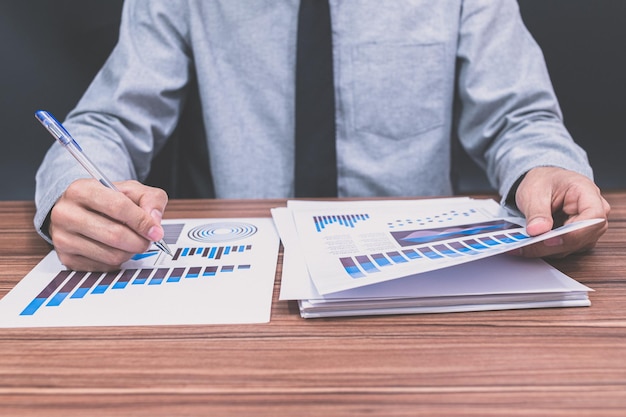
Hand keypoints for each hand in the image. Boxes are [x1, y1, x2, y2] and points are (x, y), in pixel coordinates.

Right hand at [48, 179, 168, 270]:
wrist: (79, 209)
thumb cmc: (107, 199)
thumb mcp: (131, 190)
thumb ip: (151, 199)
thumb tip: (154, 221)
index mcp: (81, 190)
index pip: (118, 207)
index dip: (142, 221)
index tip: (157, 232)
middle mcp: (66, 214)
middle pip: (115, 235)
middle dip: (140, 241)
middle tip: (148, 240)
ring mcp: (63, 238)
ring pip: (112, 255)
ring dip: (131, 252)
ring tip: (132, 242)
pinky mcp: (66, 258)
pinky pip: (105, 267)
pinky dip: (118, 260)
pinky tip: (115, 248)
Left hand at [514, 167, 609, 257]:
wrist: (543, 183)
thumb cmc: (544, 181)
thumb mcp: (534, 191)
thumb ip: (537, 211)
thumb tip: (537, 230)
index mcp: (588, 193)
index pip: (593, 217)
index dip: (573, 232)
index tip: (549, 238)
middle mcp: (593, 213)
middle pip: (582, 237)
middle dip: (552, 245)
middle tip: (525, 246)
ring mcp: (587, 228)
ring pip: (571, 247)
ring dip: (546, 249)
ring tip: (521, 246)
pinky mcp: (576, 239)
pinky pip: (563, 250)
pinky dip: (544, 250)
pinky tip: (527, 247)